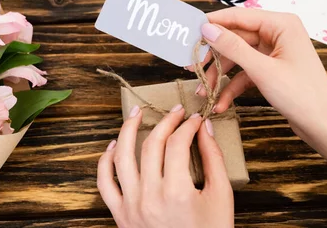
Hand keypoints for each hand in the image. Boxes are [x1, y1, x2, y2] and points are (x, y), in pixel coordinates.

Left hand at [97, 105, 232, 227]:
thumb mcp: (221, 197)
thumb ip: (213, 158)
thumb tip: (203, 127)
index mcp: (177, 193)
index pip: (177, 144)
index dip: (187, 126)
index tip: (194, 119)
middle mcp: (149, 197)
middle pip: (151, 145)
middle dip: (165, 122)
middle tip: (175, 112)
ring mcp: (130, 206)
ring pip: (122, 157)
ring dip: (127, 130)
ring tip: (136, 113)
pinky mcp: (120, 215)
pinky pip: (105, 182)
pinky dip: (106, 160)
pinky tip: (115, 145)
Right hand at [194, 8, 326, 140]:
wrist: (324, 127)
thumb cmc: (301, 95)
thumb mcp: (261, 70)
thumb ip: (232, 47)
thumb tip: (207, 29)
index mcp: (281, 25)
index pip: (239, 16)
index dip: (213, 24)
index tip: (190, 33)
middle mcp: (278, 34)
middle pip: (235, 39)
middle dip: (214, 58)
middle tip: (193, 68)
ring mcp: (274, 53)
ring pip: (237, 58)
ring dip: (220, 76)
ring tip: (203, 93)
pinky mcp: (271, 70)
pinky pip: (244, 73)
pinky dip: (232, 87)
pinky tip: (220, 103)